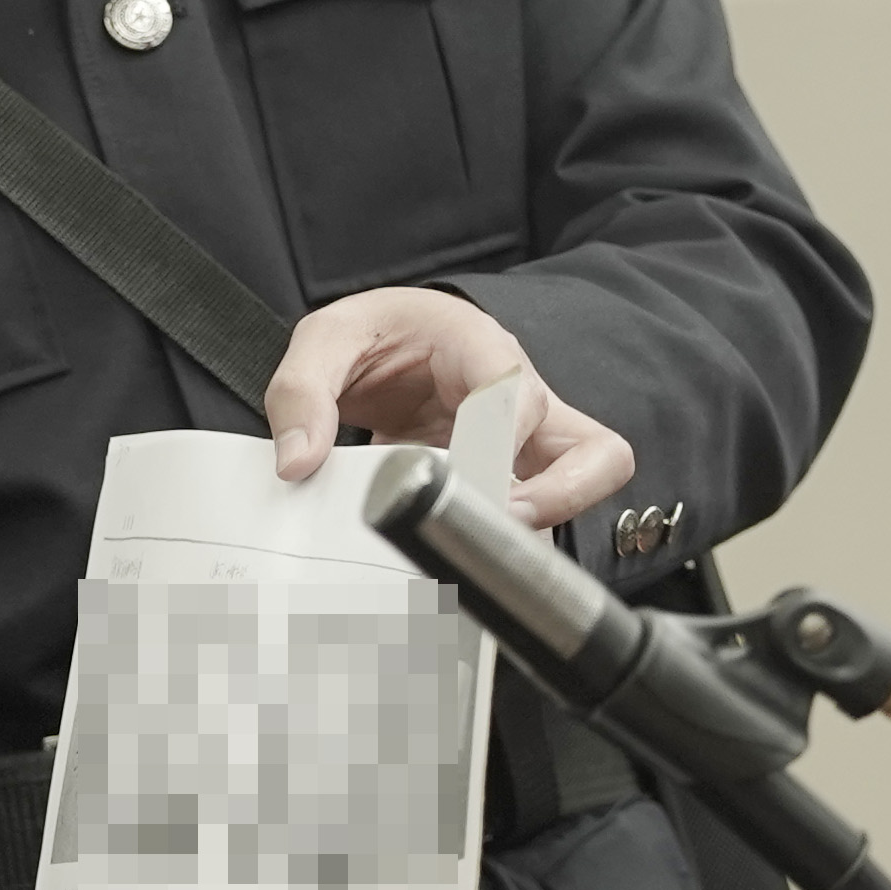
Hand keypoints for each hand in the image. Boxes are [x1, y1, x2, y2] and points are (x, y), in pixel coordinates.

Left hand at [261, 288, 636, 531]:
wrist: (390, 340)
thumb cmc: (377, 333)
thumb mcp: (327, 340)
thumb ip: (302, 393)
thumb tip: (299, 462)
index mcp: (480, 348)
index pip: (518, 395)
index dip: (501, 445)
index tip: (466, 482)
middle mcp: (521, 394)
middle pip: (592, 450)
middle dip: (556, 497)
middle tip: (496, 527)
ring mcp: (527, 440)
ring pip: (589, 479)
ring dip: (548, 521)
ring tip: (482, 553)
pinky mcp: (513, 475)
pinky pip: (544, 509)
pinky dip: (515, 538)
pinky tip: (459, 556)